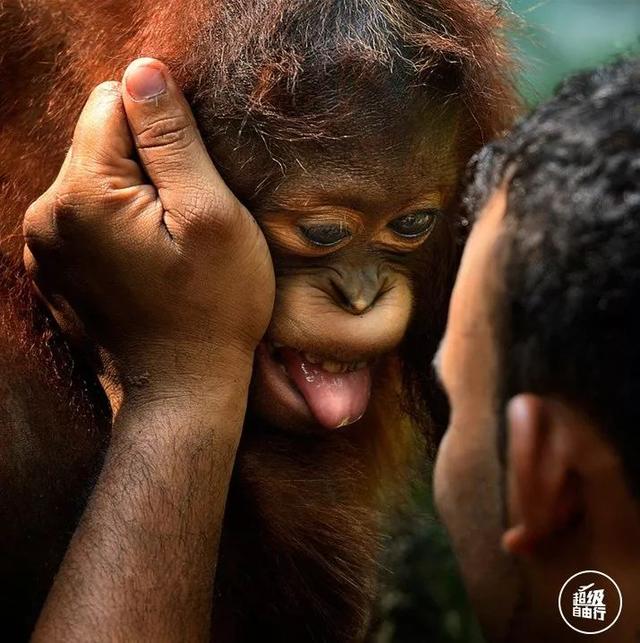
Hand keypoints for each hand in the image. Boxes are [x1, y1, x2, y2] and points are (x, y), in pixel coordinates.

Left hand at [23, 58, 274, 395]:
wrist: (181, 391)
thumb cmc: (212, 309)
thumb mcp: (211, 218)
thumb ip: (174, 140)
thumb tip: (143, 72)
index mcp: (83, 194)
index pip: (115, 103)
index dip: (167, 129)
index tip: (196, 179)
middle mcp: (46, 215)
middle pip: (99, 140)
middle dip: (147, 163)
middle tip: (186, 218)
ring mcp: (42, 246)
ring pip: (92, 178)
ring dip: (134, 194)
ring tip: (169, 244)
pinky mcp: (53, 268)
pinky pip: (85, 217)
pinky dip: (118, 224)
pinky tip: (148, 261)